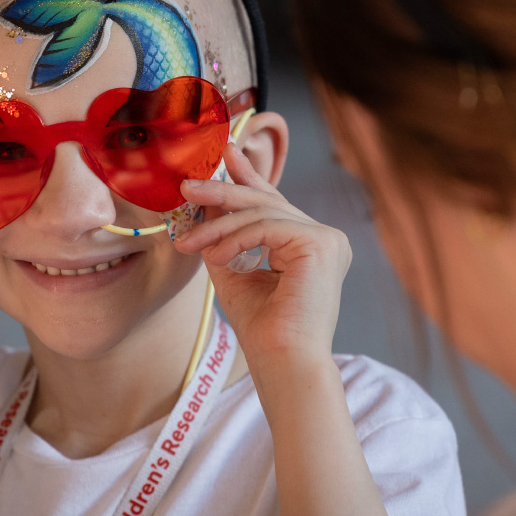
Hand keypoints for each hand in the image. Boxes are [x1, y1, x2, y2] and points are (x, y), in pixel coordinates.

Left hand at [174, 143, 350, 366]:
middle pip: (266, 201)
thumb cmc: (262, 329)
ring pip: (261, 213)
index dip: (248, 175)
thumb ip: (223, 236)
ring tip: (188, 242)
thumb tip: (203, 203)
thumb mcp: (233, 270)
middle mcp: (324, 238)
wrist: (283, 363)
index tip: (226, 153)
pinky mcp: (322, 243)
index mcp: (309, 245)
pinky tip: (215, 255)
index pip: (274, 203)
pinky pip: (267, 226)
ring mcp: (328, 239)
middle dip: (223, 191)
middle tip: (188, 185)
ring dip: (217, 225)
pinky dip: (234, 238)